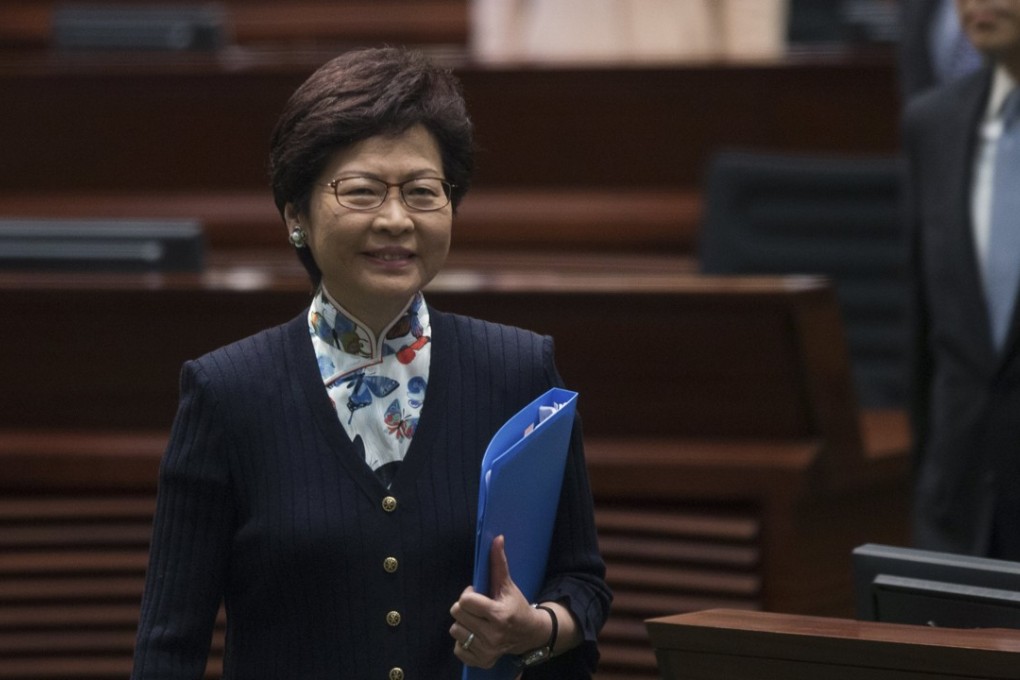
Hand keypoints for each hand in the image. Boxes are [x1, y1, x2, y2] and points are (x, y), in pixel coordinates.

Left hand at [449, 535, 551, 667]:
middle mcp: (493, 635)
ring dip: (463, 624)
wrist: (530, 634)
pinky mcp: (482, 661)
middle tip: (477, 608)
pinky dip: (464, 642)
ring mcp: (487, 650)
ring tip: (477, 622)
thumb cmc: (516, 606)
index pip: (465, 602)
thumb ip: (499, 563)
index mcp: (498, 615)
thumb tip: (497, 538)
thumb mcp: (508, 585)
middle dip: (464, 608)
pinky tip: (476, 635)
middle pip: (457, 615)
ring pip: (455, 631)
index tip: (477, 595)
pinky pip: (458, 649)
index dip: (468, 595)